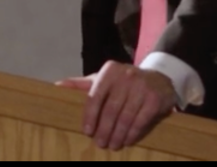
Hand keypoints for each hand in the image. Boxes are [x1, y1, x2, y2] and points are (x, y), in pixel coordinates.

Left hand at [56, 61, 175, 150]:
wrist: (159, 78)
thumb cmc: (124, 81)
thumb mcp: (104, 79)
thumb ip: (81, 84)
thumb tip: (57, 87)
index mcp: (109, 71)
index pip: (95, 95)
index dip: (90, 116)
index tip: (87, 131)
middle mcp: (126, 76)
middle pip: (111, 109)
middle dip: (104, 129)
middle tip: (100, 143)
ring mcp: (142, 86)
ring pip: (125, 116)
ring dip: (118, 134)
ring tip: (113, 145)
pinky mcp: (155, 98)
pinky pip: (141, 120)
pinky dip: (133, 133)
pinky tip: (127, 140)